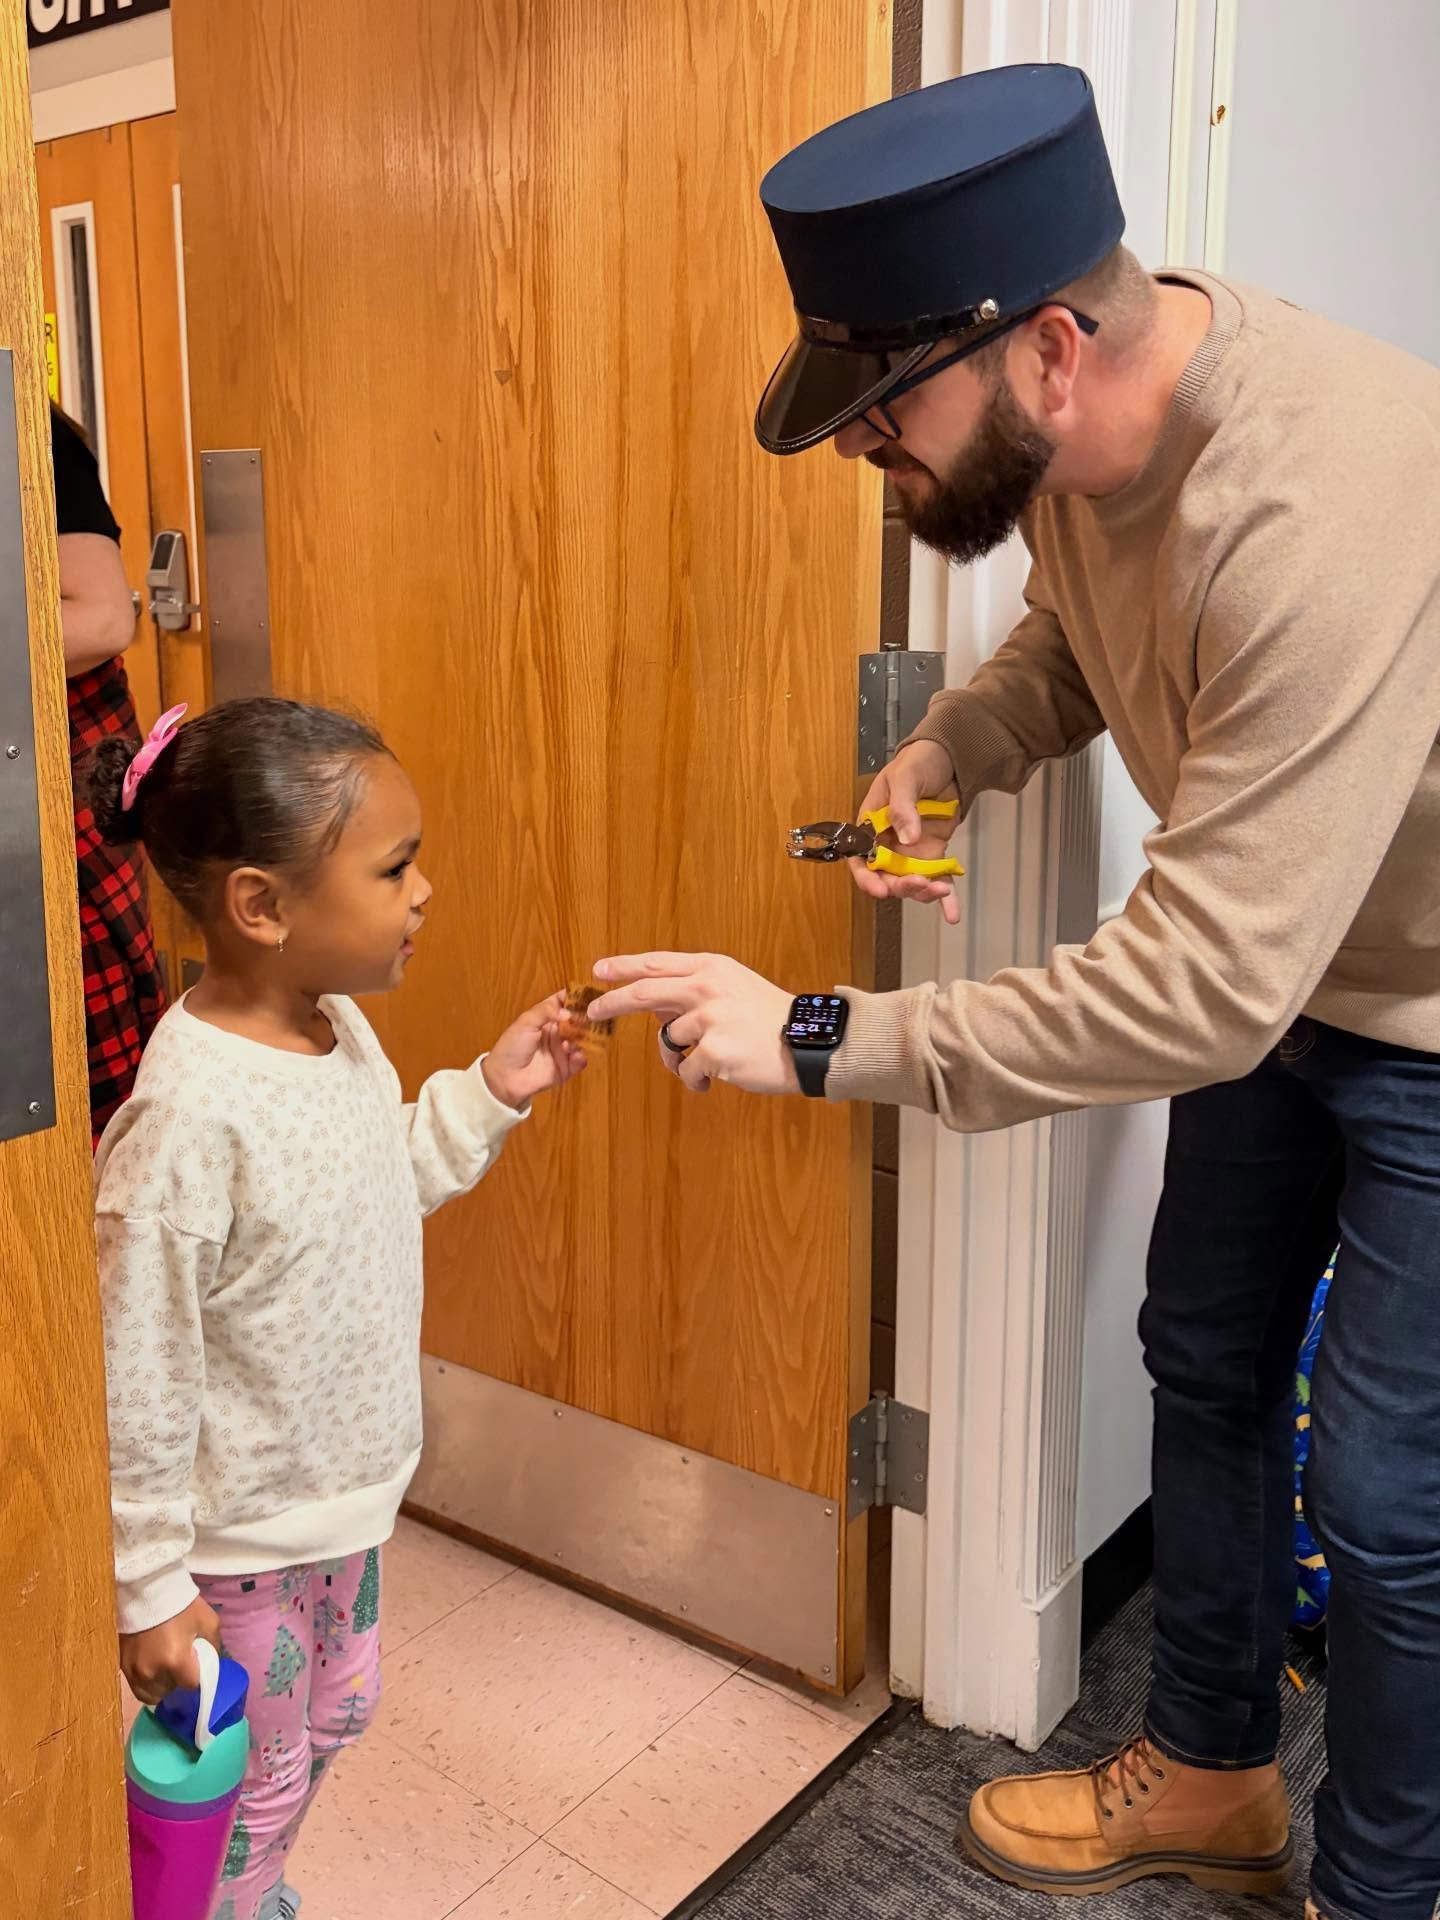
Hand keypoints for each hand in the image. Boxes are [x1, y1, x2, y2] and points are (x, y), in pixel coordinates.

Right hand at [120, 1594, 221, 1706]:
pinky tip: (152, 1665)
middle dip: (177, 1682)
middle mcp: (152, 1672)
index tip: (197, 1666)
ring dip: (160, 1686)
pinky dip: (146, 1681)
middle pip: (169, 1692)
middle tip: (181, 1666)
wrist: (147, 1589)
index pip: (191, 1685)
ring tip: (165, 1668)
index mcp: (176, 1661)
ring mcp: (133, 1671)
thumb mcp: (208, 1621)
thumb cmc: (181, 1605)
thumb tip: (211, 1662)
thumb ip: (213, 1646)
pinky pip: (135, 1686)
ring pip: (150, 1695)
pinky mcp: (121, 1665)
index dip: (197, 1677)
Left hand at [482, 991, 588, 1110]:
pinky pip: (580, 1061)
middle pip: (578, 1020)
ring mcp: (563, 1050)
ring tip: (578, 1037)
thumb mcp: (525, 1023)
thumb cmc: (512, 1046)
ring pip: (582, 1040)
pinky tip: (573, 1054)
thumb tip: (568, 1013)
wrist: (505, 1077)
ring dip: (583, 1037)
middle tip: (594, 1016)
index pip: (564, 1002)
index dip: (575, 997)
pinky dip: (580, 1057)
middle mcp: (558, 1031)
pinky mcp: (566, 1068)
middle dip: (586, 1018)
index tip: (589, 993)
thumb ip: (546, 1012)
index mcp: (546, 1018)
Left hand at [588, 954, 797, 1095]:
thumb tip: (655, 1003)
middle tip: (594, 1011)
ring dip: (676, 1059)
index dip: (624, 967)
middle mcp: (707, 987)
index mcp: (712, 968)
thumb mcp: (735, 987)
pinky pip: (686, 1069)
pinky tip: (714, 1079)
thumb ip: (696, 988)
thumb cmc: (770, 1018)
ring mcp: (709, 1018)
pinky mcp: (714, 1050)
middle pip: (645, 991)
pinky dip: (694, 1079)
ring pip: (668, 1040)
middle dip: (614, 1002)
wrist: (807, 1042)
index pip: (657, 963)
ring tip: (701, 1065)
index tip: (599, 971)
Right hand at [853, 740, 962, 925]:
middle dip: (901, 886)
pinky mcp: (934, 854)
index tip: (880, 889)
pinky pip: (937, 879)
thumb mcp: (905, 778)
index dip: (866, 877)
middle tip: (920, 884)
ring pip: (912, 882)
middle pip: (887, 876)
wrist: (949, 758)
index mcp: (870, 826)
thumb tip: (906, 838)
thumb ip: (902, 807)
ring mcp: (911, 852)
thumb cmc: (917, 762)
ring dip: (924, 892)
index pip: (860, 858)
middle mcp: (887, 845)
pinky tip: (952, 915)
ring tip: (941, 891)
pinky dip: (945, 898)